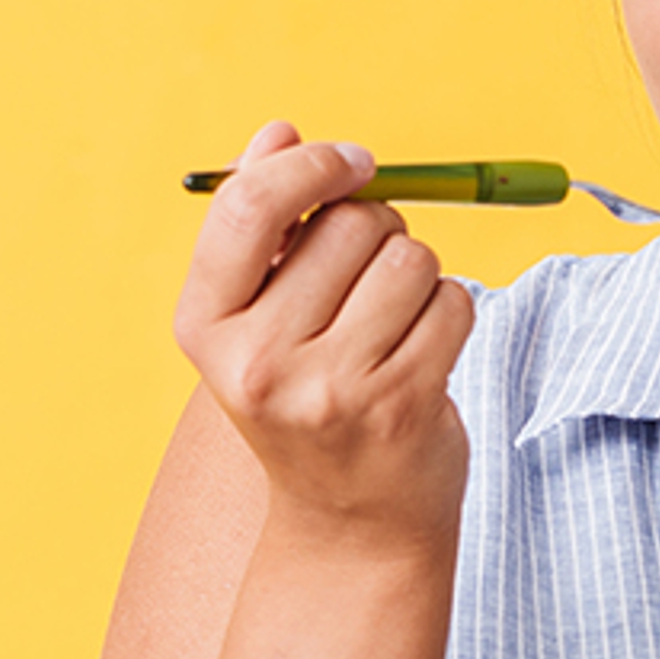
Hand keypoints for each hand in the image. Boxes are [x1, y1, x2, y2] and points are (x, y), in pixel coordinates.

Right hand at [174, 120, 477, 543]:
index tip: (353, 161)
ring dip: (419, 274)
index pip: (249, 208)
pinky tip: (422, 354)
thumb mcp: (259, 318)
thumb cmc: (307, 397)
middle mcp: (258, 362)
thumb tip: (279, 132)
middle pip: (349, 223)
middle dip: (377, 229)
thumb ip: (263, 223)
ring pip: (409, 258)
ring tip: (394, 324)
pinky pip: (453, 302)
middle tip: (367, 284)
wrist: (350, 526)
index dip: (312, 165)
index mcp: (206, 327)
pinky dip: (451, 314)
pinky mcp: (401, 406)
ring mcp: (330, 389)